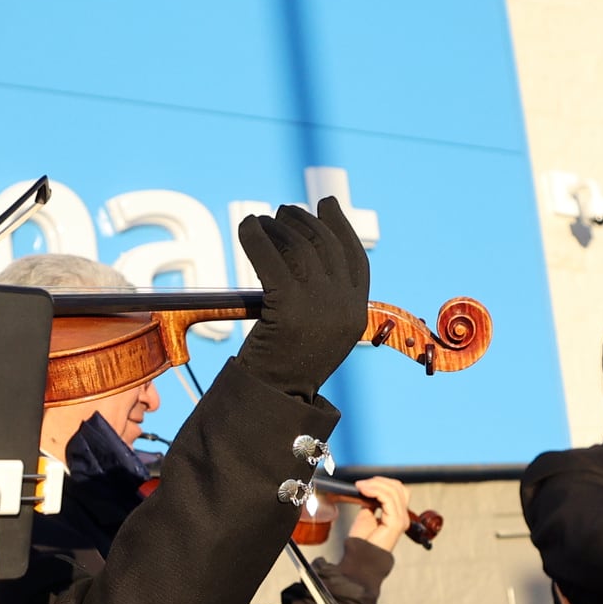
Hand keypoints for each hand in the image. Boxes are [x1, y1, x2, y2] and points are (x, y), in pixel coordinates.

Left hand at [233, 199, 370, 394]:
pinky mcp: (289, 306)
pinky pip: (271, 258)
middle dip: (303, 223)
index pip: (355, 258)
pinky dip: (256, 236)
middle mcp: (345, 307)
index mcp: (356, 313)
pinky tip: (246, 226)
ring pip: (299, 248)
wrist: (270, 400)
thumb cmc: (284, 367)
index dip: (340, 227)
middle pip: (326, 247)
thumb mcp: (315, 330)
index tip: (325, 204)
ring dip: (278, 227)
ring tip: (261, 223)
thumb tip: (302, 249)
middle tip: (281, 213)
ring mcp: (320, 306)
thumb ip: (320, 297)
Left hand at [347, 476, 412, 548]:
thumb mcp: (366, 516)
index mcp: (398, 516)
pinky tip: (364, 491)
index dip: (382, 483)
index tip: (364, 484)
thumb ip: (371, 503)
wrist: (360, 558)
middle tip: (361, 484)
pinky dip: (375, 491)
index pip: (398, 491)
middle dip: (379, 481)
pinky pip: (388, 498)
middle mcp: (403, 517)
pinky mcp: (396, 522)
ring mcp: (401, 520)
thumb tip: (369, 490)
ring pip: (393, 491)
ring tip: (360, 487)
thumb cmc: (361, 542)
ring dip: (374, 485)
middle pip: (398, 488)